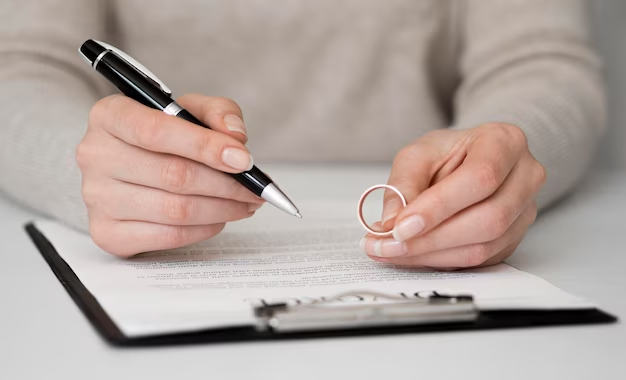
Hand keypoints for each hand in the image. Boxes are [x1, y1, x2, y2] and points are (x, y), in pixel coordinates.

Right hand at [76, 94, 263, 256]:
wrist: (129, 164)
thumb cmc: (163, 135)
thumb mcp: (190, 110)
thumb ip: (218, 113)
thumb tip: (236, 139)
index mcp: (109, 116)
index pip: (156, 132)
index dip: (205, 147)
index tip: (244, 160)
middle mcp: (95, 155)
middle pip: (173, 175)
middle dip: (227, 184)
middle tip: (256, 189)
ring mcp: (96, 198)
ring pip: (176, 210)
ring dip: (222, 209)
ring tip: (245, 203)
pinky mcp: (107, 233)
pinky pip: (168, 236)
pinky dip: (204, 229)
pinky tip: (219, 218)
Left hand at [360, 123, 545, 268]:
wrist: (469, 161)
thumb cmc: (447, 153)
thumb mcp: (418, 154)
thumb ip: (403, 184)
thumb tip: (392, 223)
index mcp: (505, 142)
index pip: (480, 178)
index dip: (439, 207)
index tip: (401, 226)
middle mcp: (525, 177)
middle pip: (488, 219)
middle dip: (431, 239)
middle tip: (387, 245)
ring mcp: (525, 212)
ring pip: (484, 246)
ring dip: (432, 255)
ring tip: (391, 251)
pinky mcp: (513, 239)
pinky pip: (479, 261)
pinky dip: (440, 262)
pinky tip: (412, 255)